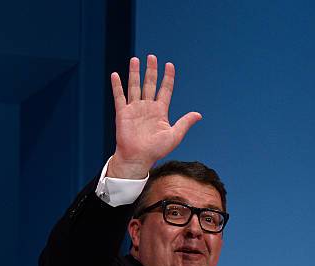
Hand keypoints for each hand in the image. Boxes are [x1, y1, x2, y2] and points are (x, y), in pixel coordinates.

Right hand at [107, 54, 201, 178]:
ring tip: (135, 59)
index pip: (165, 90)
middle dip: (151, 70)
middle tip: (152, 57)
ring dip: (135, 73)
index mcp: (160, 112)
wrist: (138, 158)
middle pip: (150, 84)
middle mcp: (147, 108)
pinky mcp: (123, 113)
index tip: (169, 65)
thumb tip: (199, 115)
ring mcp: (134, 109)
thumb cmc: (156, 150)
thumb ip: (185, 123)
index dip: (167, 78)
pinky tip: (116, 74)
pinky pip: (119, 96)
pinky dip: (117, 86)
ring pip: (134, 86)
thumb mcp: (174, 136)